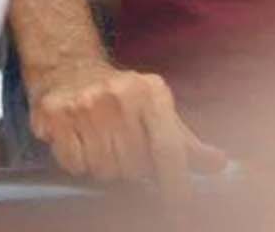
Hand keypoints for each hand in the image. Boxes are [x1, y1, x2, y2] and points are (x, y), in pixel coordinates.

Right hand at [30, 56, 226, 202]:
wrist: (69, 64)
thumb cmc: (122, 94)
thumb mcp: (156, 108)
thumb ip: (185, 141)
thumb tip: (219, 164)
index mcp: (152, 91)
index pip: (168, 147)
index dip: (176, 182)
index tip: (181, 209)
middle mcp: (121, 93)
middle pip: (133, 166)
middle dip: (131, 167)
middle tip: (123, 147)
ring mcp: (86, 102)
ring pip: (103, 169)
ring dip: (104, 165)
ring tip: (101, 140)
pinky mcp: (55, 113)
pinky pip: (74, 164)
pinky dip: (78, 161)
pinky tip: (80, 139)